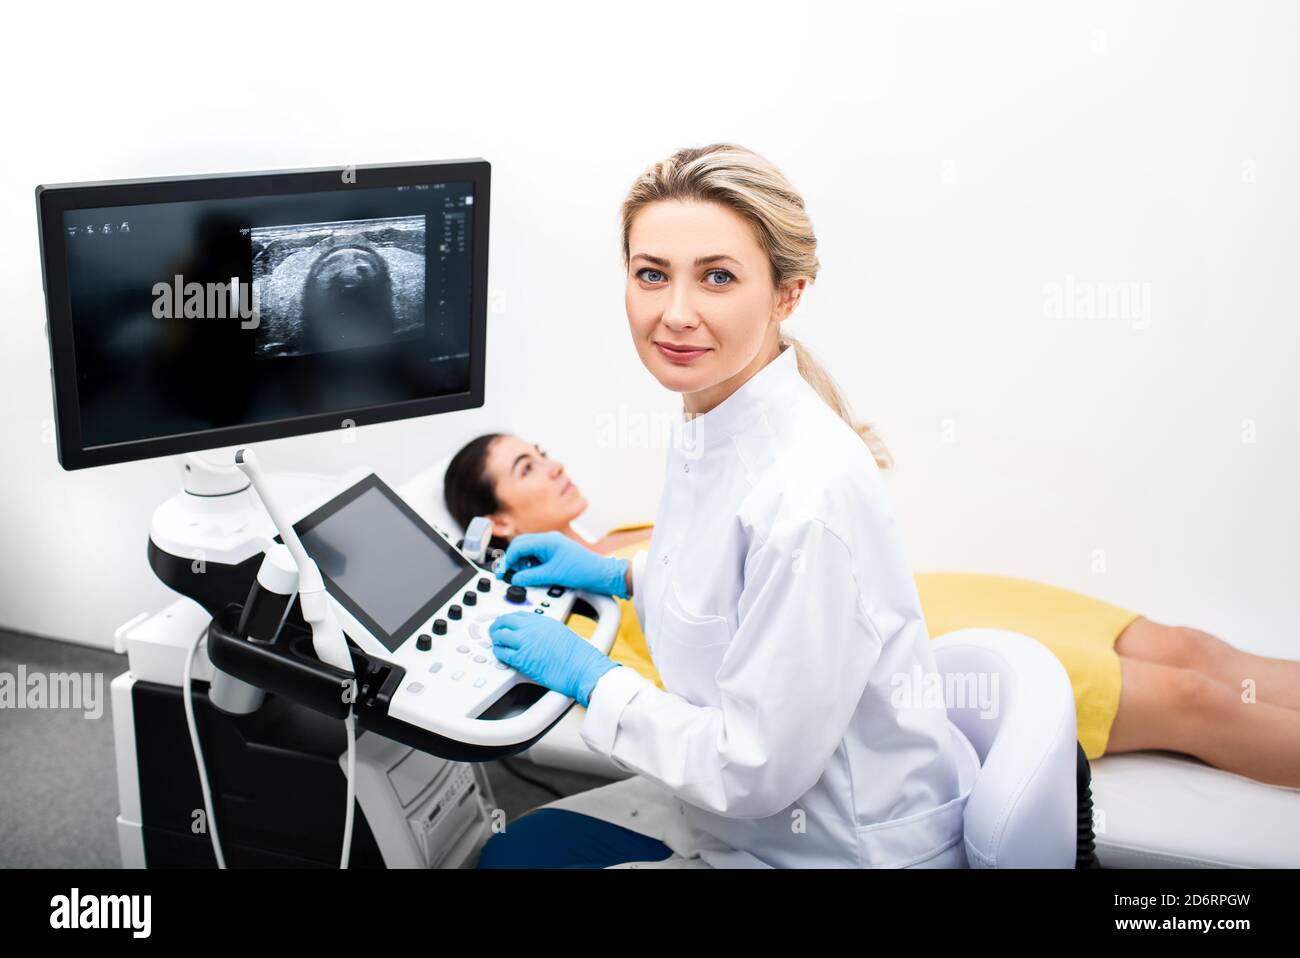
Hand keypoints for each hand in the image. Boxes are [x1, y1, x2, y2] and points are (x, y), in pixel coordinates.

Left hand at [489, 612, 619, 706]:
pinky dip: (499, 653)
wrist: (583, 668)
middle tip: (494, 632)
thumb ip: (545, 631)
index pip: (517, 614)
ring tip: (496, 645)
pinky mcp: (522, 658)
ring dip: (496, 640)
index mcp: (543, 620)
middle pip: (505, 621)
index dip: (507, 619)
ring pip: (499, 635)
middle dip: (497, 627)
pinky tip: (502, 656)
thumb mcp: (561, 633)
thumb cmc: (578, 656)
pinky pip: (502, 653)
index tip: (504, 624)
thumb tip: (536, 636)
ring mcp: (526, 642)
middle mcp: (532, 628)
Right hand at [497, 531, 629, 598]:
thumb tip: (516, 579)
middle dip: (514, 561)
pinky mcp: (556, 555)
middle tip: (510, 574)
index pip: (518, 546)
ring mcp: (552, 547)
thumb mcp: (553, 575)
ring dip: (524, 564)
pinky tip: (535, 576)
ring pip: (529, 553)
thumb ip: (531, 577)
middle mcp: (548, 540)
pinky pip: (537, 558)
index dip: (508, 559)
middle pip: (521, 547)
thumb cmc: (584, 569)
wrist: (602, 574)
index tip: (503, 572)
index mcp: (547, 540)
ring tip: (527, 576)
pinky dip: (532, 567)